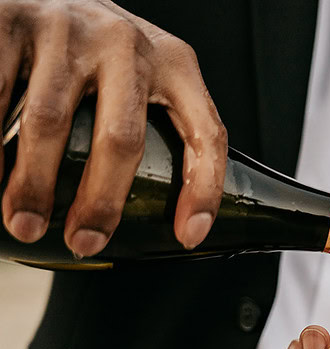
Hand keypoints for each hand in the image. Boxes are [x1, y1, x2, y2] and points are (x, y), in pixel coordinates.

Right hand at [1, 0, 226, 255]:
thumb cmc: (95, 53)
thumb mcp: (139, 78)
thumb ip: (152, 125)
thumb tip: (169, 219)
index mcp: (173, 63)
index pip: (206, 133)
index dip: (204, 190)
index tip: (187, 236)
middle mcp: (125, 43)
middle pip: (122, 138)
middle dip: (102, 201)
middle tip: (84, 242)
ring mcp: (66, 28)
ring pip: (51, 122)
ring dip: (35, 184)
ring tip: (24, 224)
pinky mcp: (10, 19)